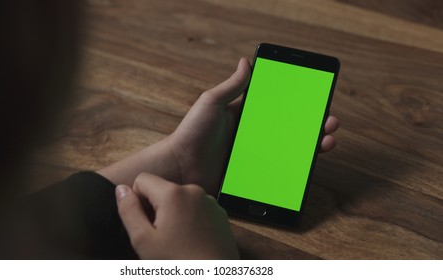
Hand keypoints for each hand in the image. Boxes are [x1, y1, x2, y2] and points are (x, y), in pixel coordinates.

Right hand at [115, 173, 238, 258]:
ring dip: (173, 216)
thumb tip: (121, 189)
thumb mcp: (144, 240)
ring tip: (177, 242)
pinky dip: (189, 221)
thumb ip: (129, 210)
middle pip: (161, 190)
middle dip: (156, 210)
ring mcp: (210, 202)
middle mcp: (194, 191)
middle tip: (160, 238)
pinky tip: (191, 242)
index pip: (142, 179)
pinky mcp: (219, 213)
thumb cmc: (180, 264)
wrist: (215, 279)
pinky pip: (195, 209)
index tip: (144, 224)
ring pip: (179, 200)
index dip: (136, 201)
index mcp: (173, 194)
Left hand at [166, 58, 339, 194]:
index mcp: (244, 116)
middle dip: (311, 125)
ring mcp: (252, 156)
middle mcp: (251, 135)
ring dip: (309, 146)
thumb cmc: (191, 132)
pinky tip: (306, 167)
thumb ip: (231, 86)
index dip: (297, 104)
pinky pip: (276, 172)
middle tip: (329, 122)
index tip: (315, 100)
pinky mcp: (250, 174)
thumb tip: (246, 61)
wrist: (180, 167)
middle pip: (288, 129)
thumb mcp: (212, 103)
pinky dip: (293, 170)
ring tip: (326, 142)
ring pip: (287, 150)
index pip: (276, 107)